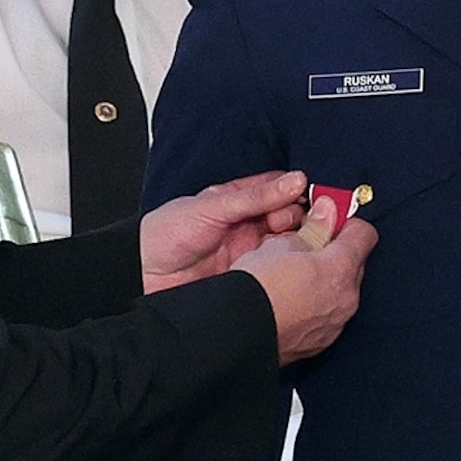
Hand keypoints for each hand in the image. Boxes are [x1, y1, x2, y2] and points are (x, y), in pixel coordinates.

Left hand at [141, 170, 310, 292]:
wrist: (143, 276)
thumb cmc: (166, 235)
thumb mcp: (211, 207)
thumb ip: (253, 196)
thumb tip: (294, 181)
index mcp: (240, 201)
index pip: (281, 190)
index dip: (301, 190)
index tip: (316, 195)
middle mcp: (250, 226)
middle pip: (292, 218)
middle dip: (304, 218)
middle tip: (304, 223)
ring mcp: (253, 254)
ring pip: (290, 245)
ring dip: (299, 243)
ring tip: (298, 243)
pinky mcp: (253, 279)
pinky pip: (279, 271)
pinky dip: (290, 267)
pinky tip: (292, 264)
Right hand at [234, 212, 375, 362]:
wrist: (239, 332)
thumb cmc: (256, 288)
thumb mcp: (281, 244)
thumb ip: (313, 228)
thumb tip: (327, 213)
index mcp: (340, 268)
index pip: (364, 233)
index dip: (346, 222)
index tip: (329, 220)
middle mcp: (346, 298)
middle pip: (354, 264)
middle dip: (335, 252)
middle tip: (305, 247)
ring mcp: (336, 323)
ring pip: (341, 291)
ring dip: (325, 280)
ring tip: (293, 277)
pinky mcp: (322, 341)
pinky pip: (328, 314)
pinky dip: (316, 304)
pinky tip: (291, 300)